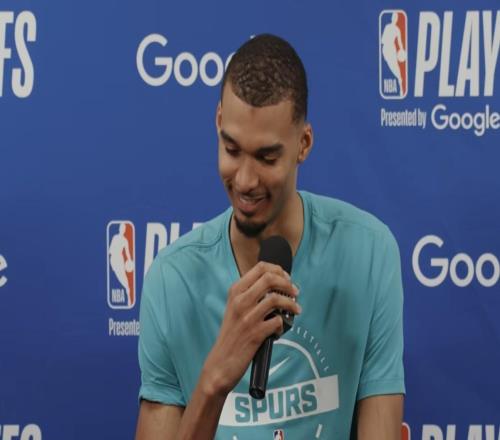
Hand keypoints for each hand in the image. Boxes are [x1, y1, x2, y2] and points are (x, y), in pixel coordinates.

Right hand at [200, 261, 300, 396]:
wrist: (220, 363)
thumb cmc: (231, 336)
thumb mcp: (234, 308)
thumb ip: (249, 295)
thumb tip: (274, 285)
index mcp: (235, 292)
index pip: (260, 267)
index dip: (278, 270)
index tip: (286, 278)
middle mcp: (240, 301)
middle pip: (269, 278)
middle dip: (287, 283)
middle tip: (295, 292)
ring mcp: (248, 317)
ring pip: (276, 298)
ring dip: (291, 303)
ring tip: (296, 309)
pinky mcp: (255, 333)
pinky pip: (278, 321)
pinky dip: (283, 324)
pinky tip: (279, 330)